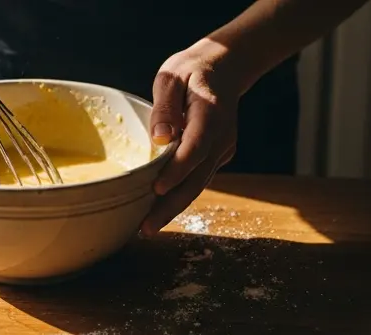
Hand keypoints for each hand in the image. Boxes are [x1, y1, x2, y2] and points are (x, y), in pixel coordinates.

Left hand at [141, 39, 244, 235]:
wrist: (224, 69)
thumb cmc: (190, 72)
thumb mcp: (172, 76)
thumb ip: (165, 106)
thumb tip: (159, 138)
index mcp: (211, 112)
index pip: (196, 146)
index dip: (178, 170)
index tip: (158, 188)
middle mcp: (222, 136)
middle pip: (197, 178)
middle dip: (171, 206)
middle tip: (146, 228)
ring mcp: (223, 149)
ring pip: (198, 185)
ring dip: (173, 208)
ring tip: (147, 228)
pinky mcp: (218, 158)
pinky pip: (198, 180)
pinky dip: (179, 196)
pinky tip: (158, 211)